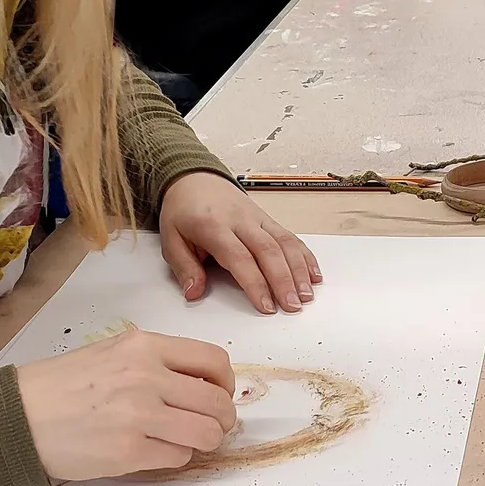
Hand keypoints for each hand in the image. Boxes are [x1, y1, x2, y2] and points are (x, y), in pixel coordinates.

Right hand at [16, 328, 236, 480]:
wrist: (18, 416)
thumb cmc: (64, 386)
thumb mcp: (113, 354)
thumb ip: (158, 364)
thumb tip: (204, 385)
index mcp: (144, 347)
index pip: (214, 361)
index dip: (225, 384)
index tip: (218, 395)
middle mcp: (146, 377)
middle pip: (218, 403)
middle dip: (222, 420)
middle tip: (212, 427)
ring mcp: (139, 415)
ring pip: (207, 433)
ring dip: (205, 441)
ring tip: (186, 440)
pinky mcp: (129, 451)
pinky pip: (178, 457)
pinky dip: (174, 456)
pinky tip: (153, 450)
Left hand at [158, 171, 321, 314]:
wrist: (194, 179)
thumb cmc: (184, 212)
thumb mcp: (170, 239)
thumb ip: (184, 267)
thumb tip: (194, 292)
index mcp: (213, 226)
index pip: (239, 257)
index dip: (255, 283)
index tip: (266, 306)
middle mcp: (240, 220)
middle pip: (268, 251)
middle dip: (283, 281)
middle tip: (292, 306)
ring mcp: (258, 218)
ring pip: (284, 243)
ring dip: (299, 270)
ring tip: (306, 295)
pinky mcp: (268, 219)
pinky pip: (291, 237)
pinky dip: (305, 257)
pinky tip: (314, 275)